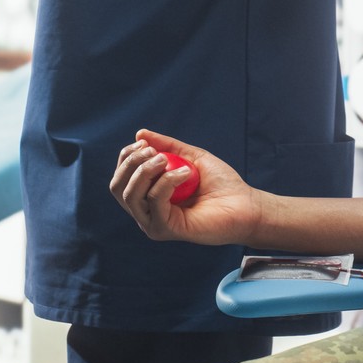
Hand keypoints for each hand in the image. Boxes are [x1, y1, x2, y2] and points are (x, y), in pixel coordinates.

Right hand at [109, 129, 259, 245]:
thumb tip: (140, 133)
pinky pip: (155, 200)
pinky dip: (167, 181)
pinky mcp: (166, 229)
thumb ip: (167, 146)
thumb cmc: (221, 184)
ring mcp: (154, 223)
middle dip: (131, 163)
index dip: (126, 158)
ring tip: (167, 160)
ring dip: (146, 171)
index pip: (121, 178)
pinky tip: (187, 174)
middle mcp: (146, 212)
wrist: (245, 204)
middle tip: (154, 152)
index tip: (144, 143)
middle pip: (118, 187)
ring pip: (131, 195)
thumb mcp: (191, 157)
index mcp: (148, 197)